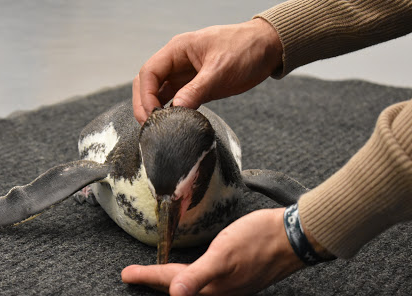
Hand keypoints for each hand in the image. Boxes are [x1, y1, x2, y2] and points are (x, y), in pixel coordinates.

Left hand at [121, 208, 304, 295]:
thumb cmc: (259, 241)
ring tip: (153, 274)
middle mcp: (219, 289)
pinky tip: (190, 267)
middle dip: (153, 282)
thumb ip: (199, 274)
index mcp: (213, 286)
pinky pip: (205, 277)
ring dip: (170, 279)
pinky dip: (189, 273)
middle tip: (133, 277)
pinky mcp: (239, 273)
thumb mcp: (225, 254)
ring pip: (191, 283)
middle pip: (178, 286)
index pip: (170, 282)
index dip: (146, 278)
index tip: (125, 275)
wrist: (294, 236)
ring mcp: (231, 283)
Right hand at [132, 18, 282, 123]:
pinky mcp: (194, 86)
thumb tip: (176, 109)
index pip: (149, 72)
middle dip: (144, 105)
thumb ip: (197, 90)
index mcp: (178, 50)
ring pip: (159, 93)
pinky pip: (175, 100)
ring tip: (159, 129)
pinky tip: (173, 124)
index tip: (152, 116)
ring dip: (155, 110)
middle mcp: (176, 61)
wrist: (267, 48)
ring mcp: (184, 74)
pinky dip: (170, 112)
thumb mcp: (221, 71)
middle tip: (150, 127)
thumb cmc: (246, 49)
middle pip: (147, 83)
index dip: (145, 96)